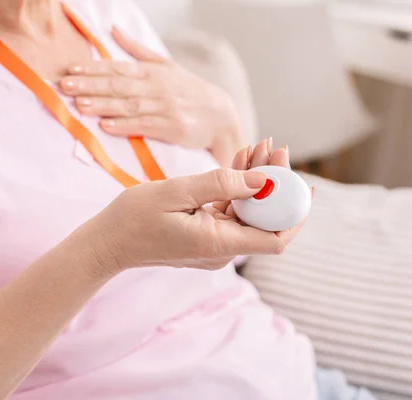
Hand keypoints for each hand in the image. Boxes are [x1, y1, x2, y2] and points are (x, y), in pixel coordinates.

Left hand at [61, 26, 242, 166]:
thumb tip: (114, 29)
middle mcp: (156, 87)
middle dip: (90, 85)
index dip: (93, 69)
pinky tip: (106, 126)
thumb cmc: (190, 91)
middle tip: (65, 86)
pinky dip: (124, 126)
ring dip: (103, 105)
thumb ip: (137, 50)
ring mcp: (164, 107)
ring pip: (128, 105)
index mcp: (152, 72)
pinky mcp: (171, 127)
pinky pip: (144, 125)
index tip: (70, 70)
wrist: (221, 116)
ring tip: (79, 105)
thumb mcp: (167, 65)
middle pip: (118, 85)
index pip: (117, 68)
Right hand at [84, 139, 310, 271]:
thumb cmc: (134, 218)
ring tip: (259, 146)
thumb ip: (221, 184)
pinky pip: (230, 212)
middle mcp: (222, 249)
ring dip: (256, 182)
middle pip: (264, 220)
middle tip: (275, 147)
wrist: (108, 242)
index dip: (295, 213)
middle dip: (276, 184)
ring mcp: (214, 243)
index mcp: (219, 243)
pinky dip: (237, 189)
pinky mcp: (205, 235)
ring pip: (248, 213)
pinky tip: (241, 161)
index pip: (275, 238)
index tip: (303, 183)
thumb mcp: (177, 192)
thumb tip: (263, 180)